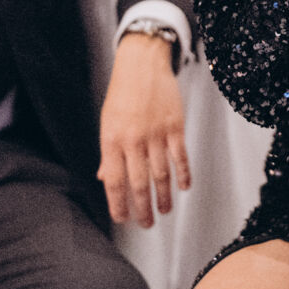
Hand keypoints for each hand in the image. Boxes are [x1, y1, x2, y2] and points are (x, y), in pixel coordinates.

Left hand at [98, 35, 190, 227]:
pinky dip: (183, 175)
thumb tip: (104, 179)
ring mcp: (155, 134)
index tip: (122, 219)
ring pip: (161, 174)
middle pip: (139, 183)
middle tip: (146, 224)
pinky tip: (183, 188)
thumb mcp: (107, 123)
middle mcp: (133, 140)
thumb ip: (108, 153)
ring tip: (164, 211)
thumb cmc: (122, 94)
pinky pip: (180, 157)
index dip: (118, 205)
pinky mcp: (174, 127)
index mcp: (112, 140)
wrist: (142, 65)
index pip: (114, 181)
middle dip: (143, 209)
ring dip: (164, 197)